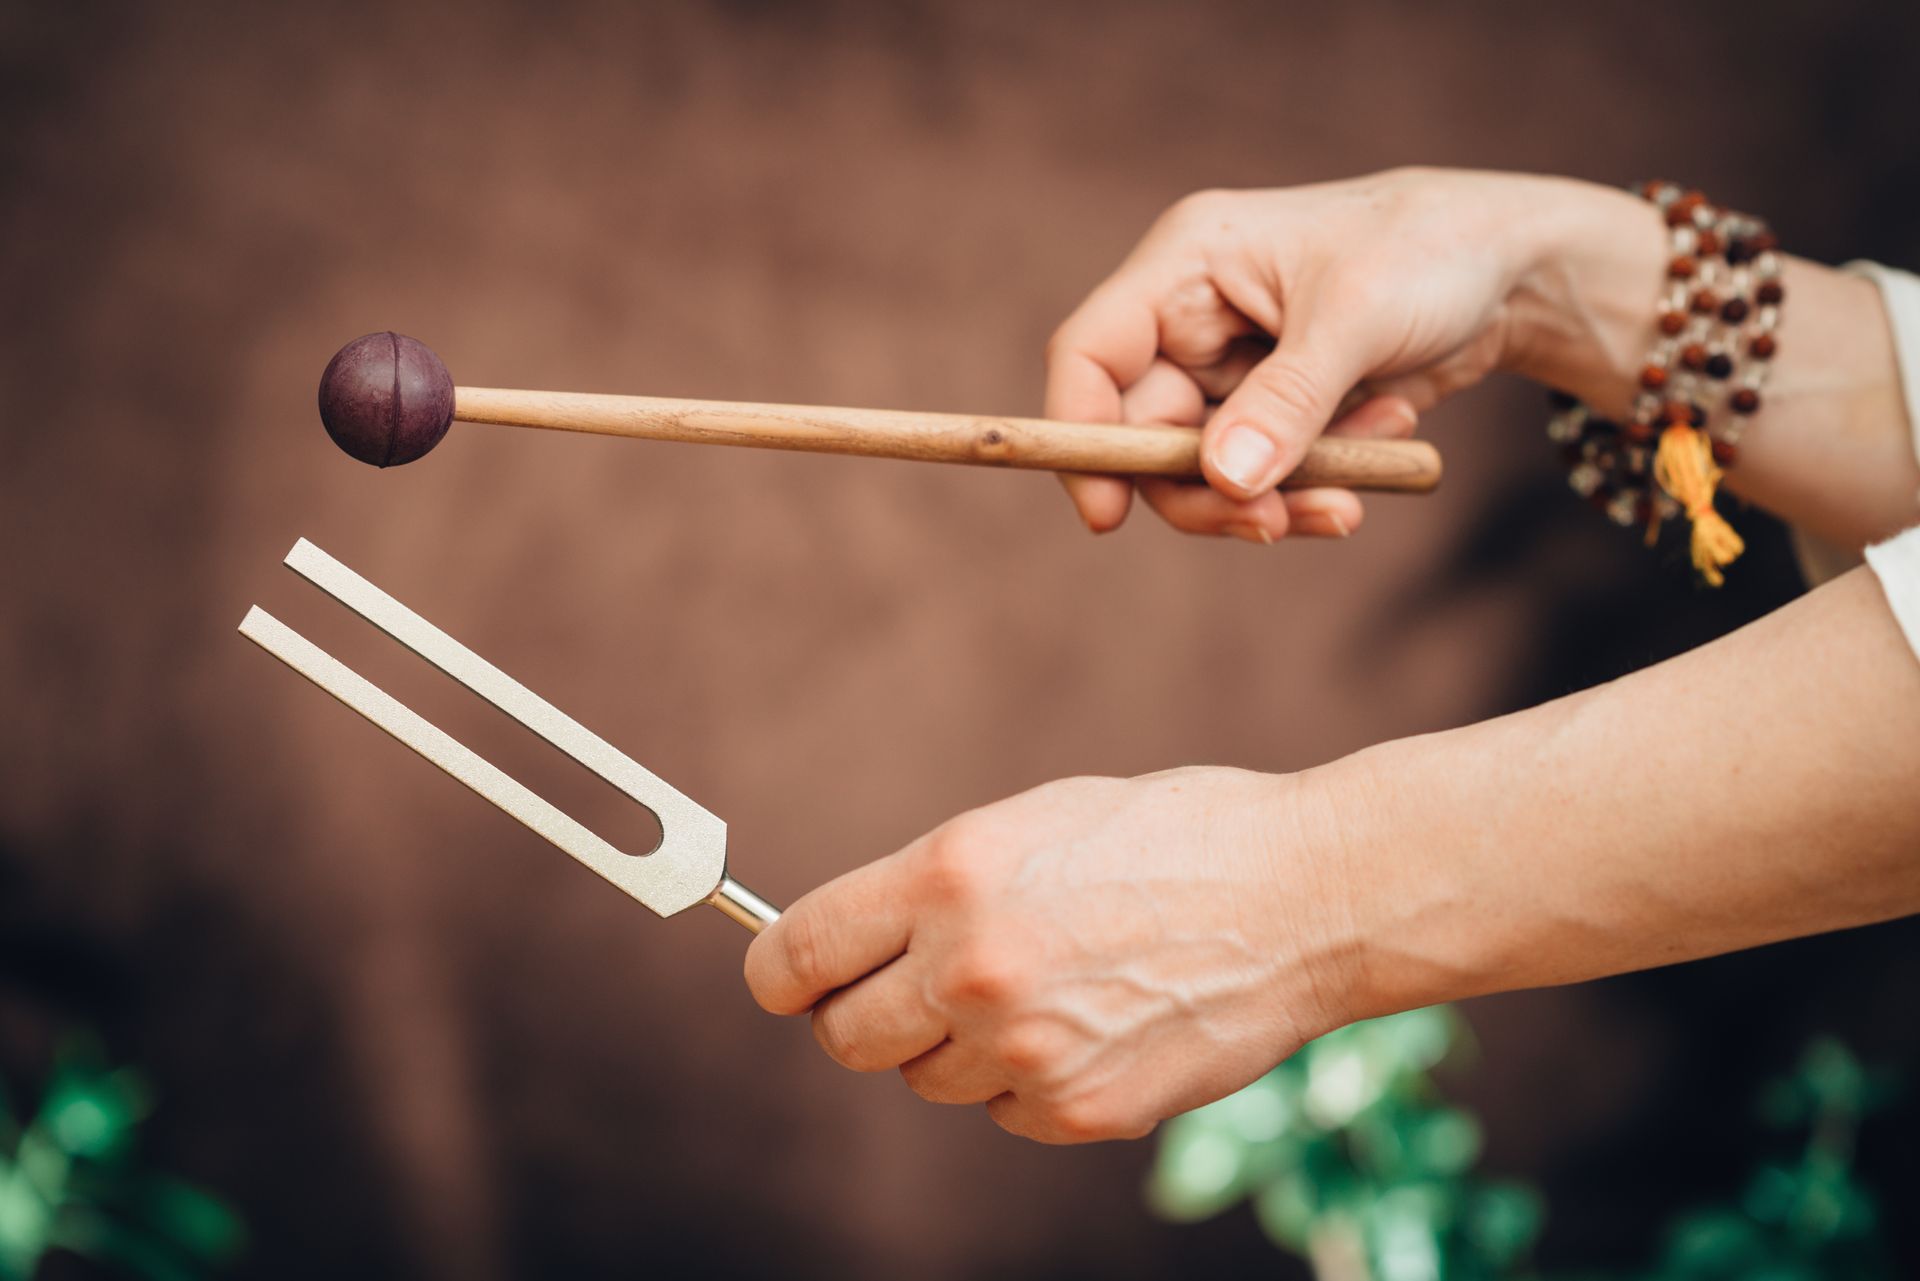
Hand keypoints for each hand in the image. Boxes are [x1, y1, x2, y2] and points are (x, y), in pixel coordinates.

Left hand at [743, 767, 1357, 1143]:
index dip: (781, 973)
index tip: (788, 980)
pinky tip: (1091, 1024)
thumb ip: (933, 887)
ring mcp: (1025, 1049)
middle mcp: (972, 968)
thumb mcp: (1031, 823)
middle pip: (846, 1038)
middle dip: (863, 1017)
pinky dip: (1029, 1081)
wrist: (1305, 895)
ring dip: (960, 1047)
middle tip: (913, 991)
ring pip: (929, 1080)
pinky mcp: (1079, 1110)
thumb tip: (858, 942)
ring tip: (1044, 987)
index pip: (798, 956)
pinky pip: (1005, 1114)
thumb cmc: (1171, 838)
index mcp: (949, 876)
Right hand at [1045, 168, 1659, 539]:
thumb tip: (1223, 479)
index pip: (1090, 356)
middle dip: (1206, 491)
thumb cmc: (1431, 251)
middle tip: (1273, 524)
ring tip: (1353, 495)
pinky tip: (1387, 437)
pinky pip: (1264, 474)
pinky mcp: (1275, 408)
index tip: (1107, 515)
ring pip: (1205, 469)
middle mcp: (1192, 318)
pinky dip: (1317, 480)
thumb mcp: (1356, 319)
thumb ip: (1285, 402)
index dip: (1080, 435)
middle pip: (1142, 435)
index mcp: (1185, 266)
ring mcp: (1232, 368)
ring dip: (1274, 495)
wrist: (1518, 267)